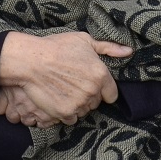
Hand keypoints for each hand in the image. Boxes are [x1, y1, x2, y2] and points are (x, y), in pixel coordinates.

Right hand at [0, 31, 132, 125]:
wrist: (31, 60)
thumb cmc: (56, 47)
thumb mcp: (84, 41)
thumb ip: (108, 48)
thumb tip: (129, 51)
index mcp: (101, 74)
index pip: (111, 94)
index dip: (101, 89)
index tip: (90, 84)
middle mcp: (93, 91)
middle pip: (96, 103)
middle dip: (88, 96)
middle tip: (73, 84)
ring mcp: (79, 104)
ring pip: (84, 111)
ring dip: (77, 104)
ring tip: (63, 90)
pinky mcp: (65, 113)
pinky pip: (71, 119)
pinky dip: (66, 112)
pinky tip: (57, 98)